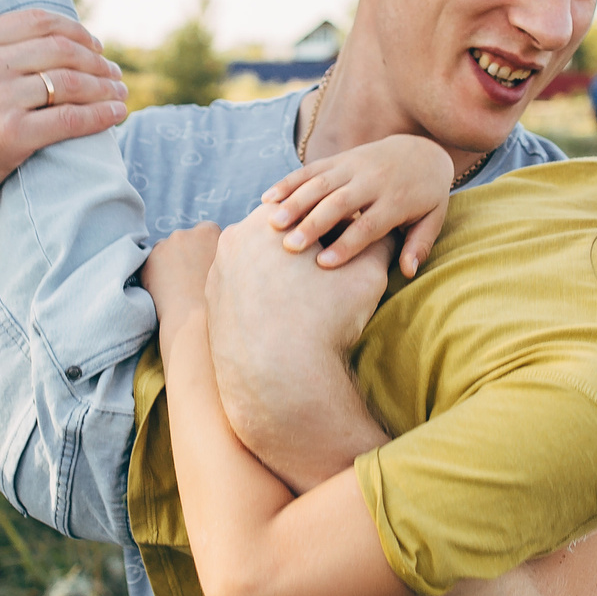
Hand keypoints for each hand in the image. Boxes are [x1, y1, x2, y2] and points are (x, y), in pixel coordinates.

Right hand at [0, 0, 126, 232]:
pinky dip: (100, 115)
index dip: (73, 30)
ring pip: (70, 82)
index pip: (36, 22)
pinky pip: (70, 119)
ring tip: (120, 92)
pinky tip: (116, 114)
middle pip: (60, 49)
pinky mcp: (11, 138)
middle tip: (113, 70)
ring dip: (104, 85)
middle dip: (96, 58)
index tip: (92, 44)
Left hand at [141, 223, 219, 317]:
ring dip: (170, 262)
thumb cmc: (217, 297)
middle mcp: (186, 232)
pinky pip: (152, 263)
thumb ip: (219, 252)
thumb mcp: (227, 268)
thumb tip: (212, 249)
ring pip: (166, 250)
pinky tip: (166, 289)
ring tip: (178, 286)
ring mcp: (165, 244)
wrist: (193, 317)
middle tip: (191, 277)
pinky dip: (156, 273)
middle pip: (184, 240)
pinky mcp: (150, 258)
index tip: (204, 264)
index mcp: (209, 231)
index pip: (206, 232)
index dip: (204, 249)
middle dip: (186, 253)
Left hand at [202, 202, 394, 485]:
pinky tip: (288, 319)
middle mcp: (232, 239)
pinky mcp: (212, 305)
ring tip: (312, 303)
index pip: (313, 213)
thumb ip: (378, 242)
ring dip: (287, 274)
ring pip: (262, 263)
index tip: (355, 251)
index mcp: (266, 221)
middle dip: (310, 252)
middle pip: (283, 236)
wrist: (281, 381)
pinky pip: (247, 291)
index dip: (341, 229)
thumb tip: (384, 232)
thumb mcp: (368, 273)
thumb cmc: (326, 322)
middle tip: (335, 278)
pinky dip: (267, 298)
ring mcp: (217, 273)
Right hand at [261, 135, 453, 273]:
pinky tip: (267, 198)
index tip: (323, 264)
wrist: (421, 151)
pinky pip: (311, 168)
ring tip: (272, 224)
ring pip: (320, 183)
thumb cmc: (426, 195)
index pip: (369, 225)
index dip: (346, 244)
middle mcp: (373, 181)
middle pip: (339, 203)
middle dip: (313, 224)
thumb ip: (419, 245)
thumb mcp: (432, 219)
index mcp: (396, 200)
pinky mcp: (340, 158)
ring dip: (294, 202)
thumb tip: (406, 272)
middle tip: (290, 247)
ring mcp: (354, 166)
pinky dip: (289, 182)